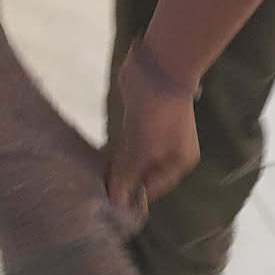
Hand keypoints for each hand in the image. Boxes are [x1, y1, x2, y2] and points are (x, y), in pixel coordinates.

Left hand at [105, 44, 200, 219]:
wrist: (158, 70)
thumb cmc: (156, 116)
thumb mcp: (141, 151)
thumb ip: (128, 176)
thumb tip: (116, 201)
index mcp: (179, 162)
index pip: (153, 188)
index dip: (132, 196)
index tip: (107, 204)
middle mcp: (171, 151)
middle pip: (144, 173)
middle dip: (124, 180)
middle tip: (96, 190)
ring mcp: (157, 134)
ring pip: (135, 157)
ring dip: (119, 165)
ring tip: (96, 177)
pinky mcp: (142, 119)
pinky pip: (128, 141)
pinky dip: (118, 149)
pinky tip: (101, 156)